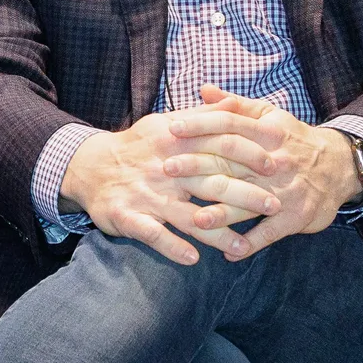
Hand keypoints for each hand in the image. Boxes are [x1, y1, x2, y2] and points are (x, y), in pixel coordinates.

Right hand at [59, 110, 280, 264]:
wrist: (87, 166)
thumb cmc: (136, 146)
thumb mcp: (165, 123)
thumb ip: (202, 116)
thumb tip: (236, 104)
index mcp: (173, 142)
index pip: (217, 146)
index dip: (248, 154)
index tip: (275, 164)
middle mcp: (162, 169)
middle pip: (210, 182)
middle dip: (245, 195)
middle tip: (275, 205)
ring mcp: (145, 195)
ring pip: (186, 216)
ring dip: (215, 233)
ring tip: (241, 246)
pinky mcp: (127, 215)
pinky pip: (152, 234)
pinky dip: (172, 246)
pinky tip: (193, 258)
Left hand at [159, 86, 361, 257]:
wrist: (341, 166)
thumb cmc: (294, 139)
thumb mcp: (271, 115)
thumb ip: (236, 105)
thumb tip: (203, 90)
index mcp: (268, 133)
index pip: (229, 124)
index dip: (200, 125)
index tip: (171, 127)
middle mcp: (274, 161)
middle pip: (232, 162)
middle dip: (198, 166)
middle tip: (168, 169)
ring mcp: (285, 191)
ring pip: (249, 202)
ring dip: (223, 213)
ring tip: (195, 220)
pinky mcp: (295, 217)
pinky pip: (270, 233)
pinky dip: (250, 244)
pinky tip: (228, 253)